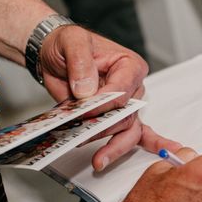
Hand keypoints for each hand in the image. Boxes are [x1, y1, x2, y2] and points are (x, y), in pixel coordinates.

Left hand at [39, 25, 161, 170]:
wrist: (54, 55)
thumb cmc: (67, 45)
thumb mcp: (71, 41)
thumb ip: (80, 62)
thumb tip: (87, 91)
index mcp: (129, 66)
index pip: (122, 92)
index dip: (105, 104)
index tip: (86, 110)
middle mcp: (133, 88)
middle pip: (126, 116)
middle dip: (105, 128)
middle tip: (84, 135)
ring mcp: (125, 106)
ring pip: (129, 131)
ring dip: (114, 147)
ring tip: (99, 160)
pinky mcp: (114, 119)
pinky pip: (132, 136)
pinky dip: (137, 147)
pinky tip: (147, 155)